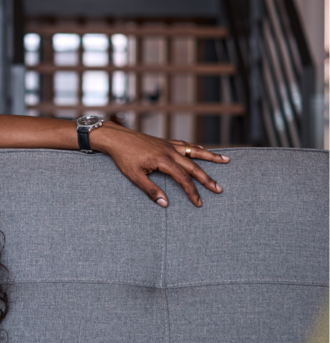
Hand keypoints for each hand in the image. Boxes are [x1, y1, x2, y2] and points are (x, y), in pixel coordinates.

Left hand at [93, 122, 228, 206]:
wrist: (117, 138)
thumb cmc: (124, 157)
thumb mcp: (134, 176)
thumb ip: (151, 190)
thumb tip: (165, 204)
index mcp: (163, 160)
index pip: (183, 179)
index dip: (192, 192)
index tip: (198, 203)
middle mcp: (170, 151)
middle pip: (194, 166)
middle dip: (208, 179)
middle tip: (219, 189)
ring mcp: (169, 145)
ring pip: (194, 151)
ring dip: (211, 156)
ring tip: (226, 160)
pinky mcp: (166, 142)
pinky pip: (185, 145)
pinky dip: (196, 148)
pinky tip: (203, 151)